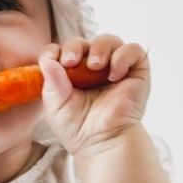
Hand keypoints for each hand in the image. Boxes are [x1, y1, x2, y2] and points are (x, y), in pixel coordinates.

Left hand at [38, 35, 149, 157]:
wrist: (101, 141)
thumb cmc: (77, 128)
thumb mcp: (55, 105)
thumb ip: (50, 82)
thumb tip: (47, 59)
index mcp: (72, 74)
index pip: (62, 51)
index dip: (56, 50)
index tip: (51, 59)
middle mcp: (93, 68)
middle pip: (83, 42)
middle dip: (75, 47)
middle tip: (71, 62)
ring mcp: (114, 68)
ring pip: (109, 40)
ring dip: (100, 48)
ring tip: (95, 66)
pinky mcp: (136, 71)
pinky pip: (133, 50)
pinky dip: (122, 56)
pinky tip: (113, 75)